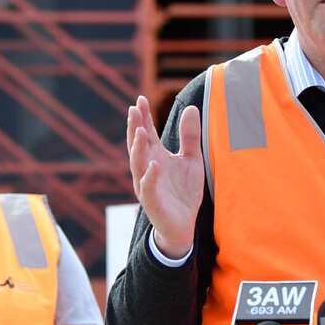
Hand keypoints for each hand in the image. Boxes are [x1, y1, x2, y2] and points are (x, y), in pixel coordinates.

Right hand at [127, 95, 203, 258]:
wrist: (182, 225)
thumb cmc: (183, 191)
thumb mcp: (191, 160)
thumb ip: (190, 136)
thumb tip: (191, 108)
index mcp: (155, 156)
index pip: (146, 133)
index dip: (143, 117)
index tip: (140, 99)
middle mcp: (146, 168)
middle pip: (138, 145)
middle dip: (135, 127)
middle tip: (134, 109)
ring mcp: (147, 185)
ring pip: (138, 164)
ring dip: (138, 148)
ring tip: (141, 132)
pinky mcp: (153, 202)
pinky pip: (149, 188)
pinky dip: (150, 177)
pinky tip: (154, 165)